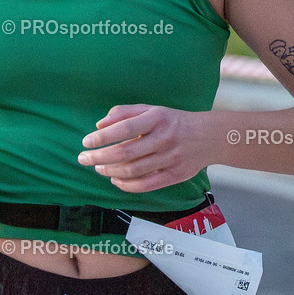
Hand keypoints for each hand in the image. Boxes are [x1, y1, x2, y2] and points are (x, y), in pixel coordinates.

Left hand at [78, 104, 207, 192]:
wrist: (209, 137)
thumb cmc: (173, 121)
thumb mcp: (152, 109)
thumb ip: (124, 113)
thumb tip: (99, 125)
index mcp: (157, 118)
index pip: (124, 129)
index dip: (102, 138)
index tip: (86, 142)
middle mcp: (164, 138)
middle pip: (125, 153)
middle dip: (99, 157)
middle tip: (84, 158)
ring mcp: (170, 159)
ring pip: (133, 170)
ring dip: (109, 171)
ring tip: (98, 167)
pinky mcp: (175, 176)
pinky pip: (146, 185)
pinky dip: (126, 185)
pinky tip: (114, 179)